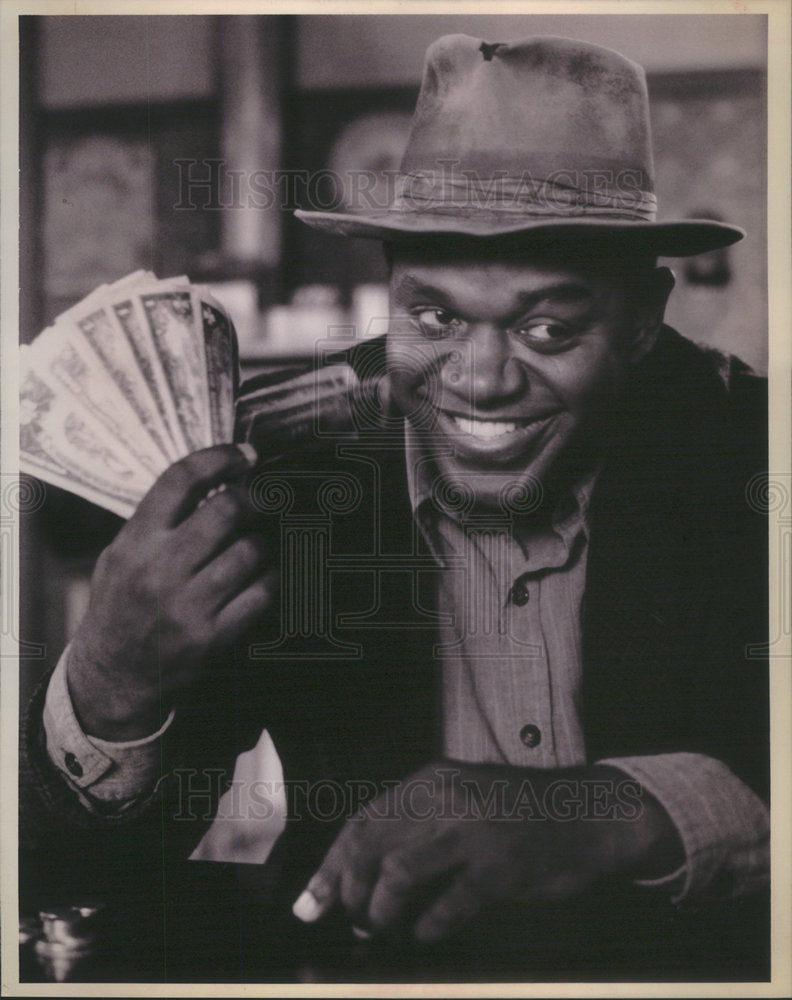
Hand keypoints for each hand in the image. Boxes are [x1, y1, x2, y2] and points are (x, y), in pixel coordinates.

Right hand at [67, 445, 276, 739]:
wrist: (111, 676)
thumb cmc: (120, 607)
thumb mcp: (120, 556)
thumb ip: (157, 522)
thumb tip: (215, 482)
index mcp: (136, 541)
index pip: (181, 480)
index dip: (220, 458)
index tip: (245, 455)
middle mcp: (159, 569)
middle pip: (226, 510)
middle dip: (256, 497)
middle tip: (266, 498)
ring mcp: (187, 605)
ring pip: (250, 551)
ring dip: (264, 542)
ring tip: (259, 544)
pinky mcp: (211, 636)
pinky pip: (262, 593)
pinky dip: (272, 579)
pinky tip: (266, 576)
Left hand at [293, 761, 682, 943]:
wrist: (587, 814)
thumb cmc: (517, 813)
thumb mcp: (462, 798)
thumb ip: (417, 824)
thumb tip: (362, 874)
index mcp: (430, 780)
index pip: (362, 822)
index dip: (331, 866)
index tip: (309, 903)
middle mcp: (444, 799)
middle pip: (370, 846)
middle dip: (348, 891)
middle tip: (351, 920)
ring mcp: (472, 832)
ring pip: (399, 875)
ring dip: (382, 912)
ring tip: (384, 928)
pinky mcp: (499, 868)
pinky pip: (446, 906)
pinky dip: (428, 927)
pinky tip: (427, 933)